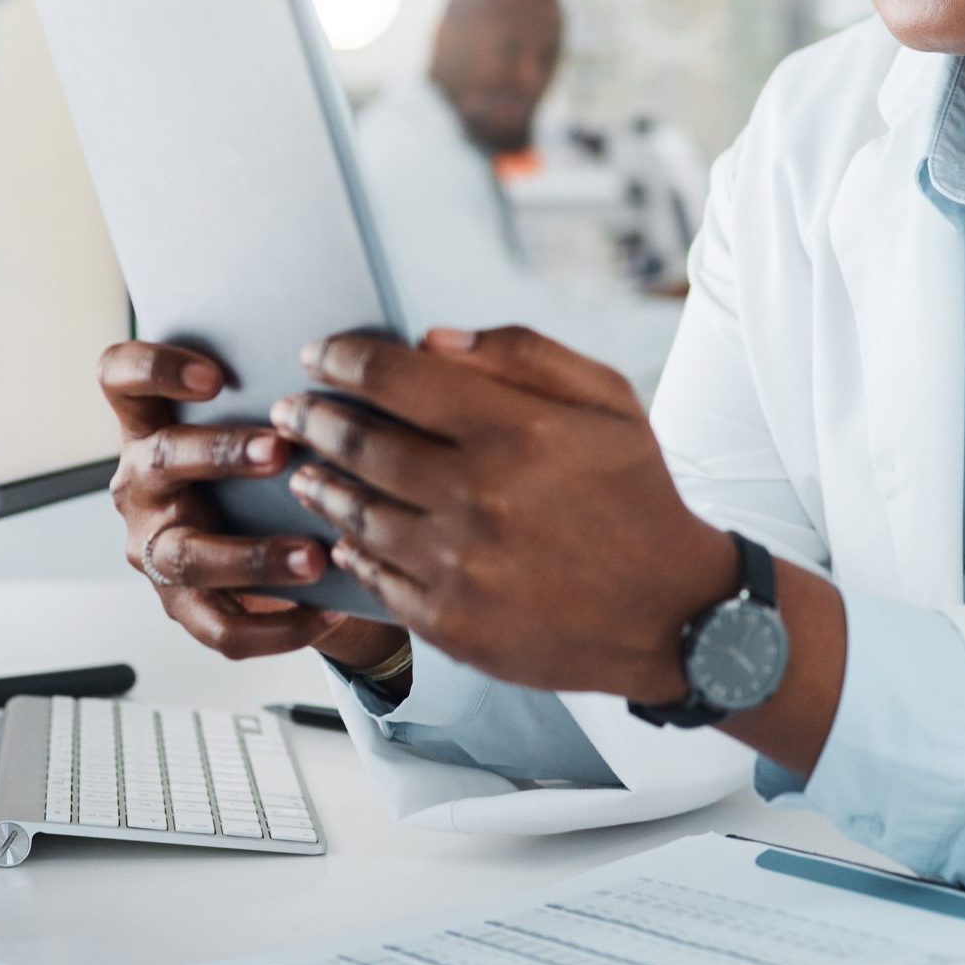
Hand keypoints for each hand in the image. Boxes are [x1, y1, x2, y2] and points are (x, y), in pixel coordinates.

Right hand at [98, 340, 406, 667]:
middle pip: (159, 459)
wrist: (276, 539)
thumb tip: (393, 341)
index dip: (154, 369)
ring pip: (186, 553)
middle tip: (280, 450)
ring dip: (251, 554)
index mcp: (153, 422)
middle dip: (220, 454)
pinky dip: (278, 625)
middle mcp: (141, 482)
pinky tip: (329, 611)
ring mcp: (156, 545)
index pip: (119, 377)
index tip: (214, 375)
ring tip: (314, 555)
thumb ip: (300, 384)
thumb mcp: (271, 417)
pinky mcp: (182, 605)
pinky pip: (222, 626)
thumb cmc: (272, 461)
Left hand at [269, 326, 738, 702]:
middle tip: (292, 409)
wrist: (671, 612)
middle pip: (360, 443)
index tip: (319, 353)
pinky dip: (348, 548)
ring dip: (319, 482)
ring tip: (304, 467)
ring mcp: (459, 566)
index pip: (395, 377)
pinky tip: (342, 531)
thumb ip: (522, 355)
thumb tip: (431, 341)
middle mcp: (479, 496)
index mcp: (516, 431)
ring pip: (355, 512)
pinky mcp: (450, 623)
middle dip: (314, 418)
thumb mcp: (607, 400)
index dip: (343, 358)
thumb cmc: (636, 493)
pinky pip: (374, 576)